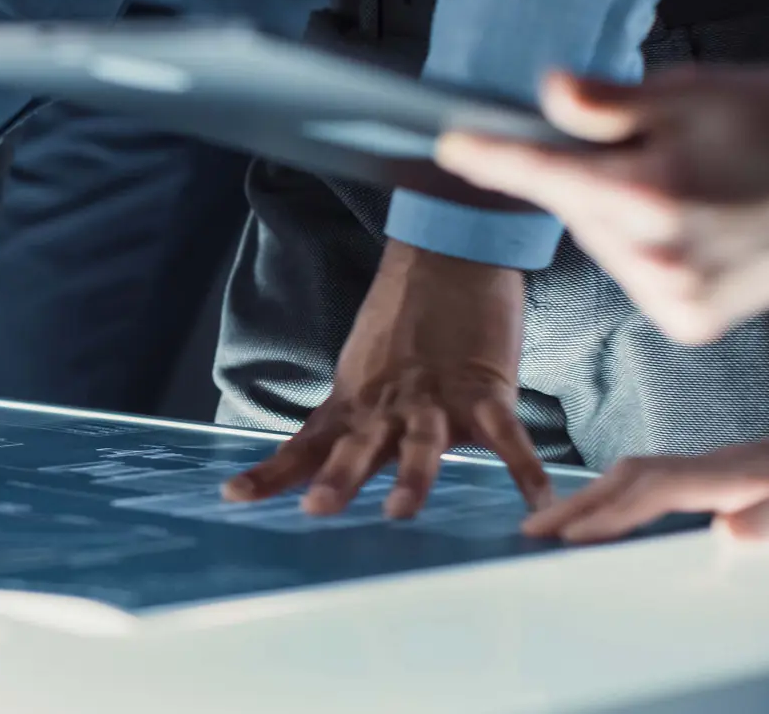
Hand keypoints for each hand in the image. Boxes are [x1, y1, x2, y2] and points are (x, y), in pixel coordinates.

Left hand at [222, 241, 554, 517]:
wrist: (449, 257)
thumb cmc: (405, 323)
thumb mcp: (362, 374)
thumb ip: (352, 421)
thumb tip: (327, 466)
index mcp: (354, 403)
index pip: (305, 444)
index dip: (271, 473)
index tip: (232, 496)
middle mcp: (388, 405)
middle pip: (357, 447)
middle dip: (338, 478)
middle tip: (318, 509)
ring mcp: (436, 397)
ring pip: (421, 442)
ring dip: (411, 477)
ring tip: (399, 511)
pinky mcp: (484, 388)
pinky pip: (507, 435)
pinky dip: (522, 468)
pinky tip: (536, 501)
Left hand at [436, 68, 768, 343]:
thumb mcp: (696, 94)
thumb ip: (609, 102)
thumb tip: (548, 93)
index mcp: (650, 195)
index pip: (541, 173)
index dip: (491, 157)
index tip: (454, 147)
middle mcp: (657, 255)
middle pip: (574, 209)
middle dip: (588, 178)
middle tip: (647, 152)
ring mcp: (674, 296)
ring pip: (602, 243)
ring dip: (618, 215)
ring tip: (687, 189)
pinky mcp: (690, 321)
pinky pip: (636, 275)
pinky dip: (647, 249)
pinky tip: (694, 228)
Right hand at [523, 437, 768, 543]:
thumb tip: (727, 528)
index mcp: (738, 476)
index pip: (657, 491)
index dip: (612, 514)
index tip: (571, 539)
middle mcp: (718, 464)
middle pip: (632, 475)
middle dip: (579, 502)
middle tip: (532, 528)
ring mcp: (717, 464)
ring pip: (638, 473)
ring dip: (592, 496)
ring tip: (553, 521)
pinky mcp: (722, 471)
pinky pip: (654, 477)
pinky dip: (619, 492)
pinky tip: (609, 509)